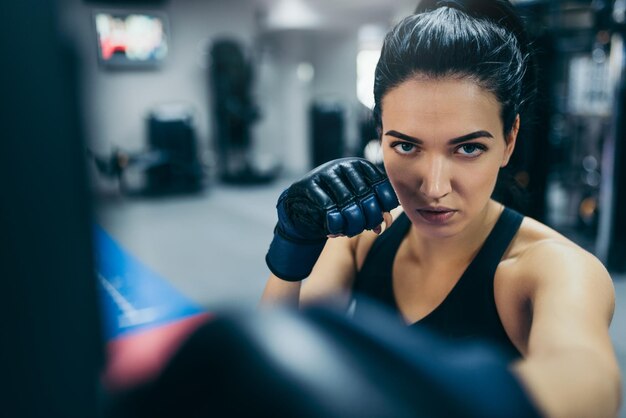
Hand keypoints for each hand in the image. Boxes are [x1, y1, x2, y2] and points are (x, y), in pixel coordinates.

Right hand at [266, 157, 398, 280]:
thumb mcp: (359, 204)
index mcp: (361, 166)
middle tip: (365, 229)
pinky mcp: (310, 184)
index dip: (385, 207)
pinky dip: (334, 225)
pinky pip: (328, 208)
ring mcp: (326, 172)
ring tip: (348, 232)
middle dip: (368, 219)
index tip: (380, 221)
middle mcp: (345, 165)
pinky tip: (333, 232)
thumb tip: (382, 225)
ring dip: (351, 225)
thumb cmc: (337, 205)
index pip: (381, 186)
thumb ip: (374, 210)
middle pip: (366, 196)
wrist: (303, 204)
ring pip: (347, 203)